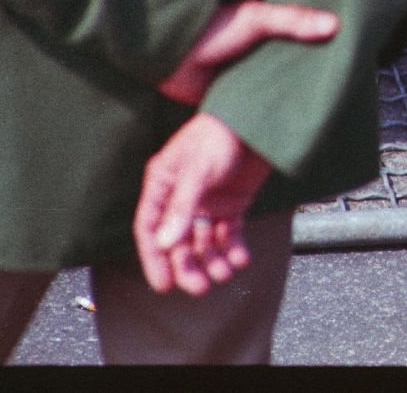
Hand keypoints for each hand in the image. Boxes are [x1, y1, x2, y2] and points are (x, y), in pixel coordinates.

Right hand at [133, 112, 272, 296]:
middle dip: (188, 265)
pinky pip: (229, 232)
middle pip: (179, 242)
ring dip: (213, 260)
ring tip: (225, 273)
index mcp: (162, 186)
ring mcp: (207, 202)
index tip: (163, 284)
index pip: (150, 229)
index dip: (154, 258)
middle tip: (201, 286)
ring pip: (204, 241)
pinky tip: (241, 259)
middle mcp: (182, 198)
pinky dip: (234, 247)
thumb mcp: (196, 170)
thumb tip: (164, 244)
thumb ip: (182, 208)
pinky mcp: (232, 203)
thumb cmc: (218, 136)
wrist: (256, 120)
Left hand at [158, 0, 337, 104]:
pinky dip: (275, 114)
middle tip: (348, 90)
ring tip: (330, 112)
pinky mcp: (239, 101)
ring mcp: (252, 79)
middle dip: (317, 77)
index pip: (308, 40)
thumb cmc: (213, 30)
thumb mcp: (257, 19)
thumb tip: (336, 24)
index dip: (329, 46)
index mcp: (272, 32)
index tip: (355, 55)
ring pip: (282, 89)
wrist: (173, 56)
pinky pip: (263, 109)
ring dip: (296, 98)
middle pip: (299, 67)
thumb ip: (293, 20)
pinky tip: (296, 124)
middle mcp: (265, 56)